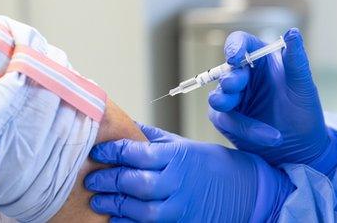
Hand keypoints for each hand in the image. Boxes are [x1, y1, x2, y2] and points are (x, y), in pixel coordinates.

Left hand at [86, 124, 292, 221]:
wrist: (245, 193)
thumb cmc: (214, 166)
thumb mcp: (186, 145)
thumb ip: (154, 138)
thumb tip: (126, 124)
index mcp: (178, 156)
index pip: (136, 152)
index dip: (111, 151)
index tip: (96, 151)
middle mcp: (178, 182)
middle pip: (134, 182)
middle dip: (108, 180)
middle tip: (90, 178)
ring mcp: (180, 207)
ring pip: (138, 209)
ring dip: (114, 205)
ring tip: (97, 200)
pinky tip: (116, 218)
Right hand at [208, 28, 336, 174]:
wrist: (302, 145)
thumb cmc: (304, 109)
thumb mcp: (303, 84)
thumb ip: (296, 59)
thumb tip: (293, 32)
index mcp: (260, 58)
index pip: (240, 43)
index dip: (234, 47)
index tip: (235, 57)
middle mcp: (243, 75)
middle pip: (226, 70)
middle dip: (230, 79)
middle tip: (234, 87)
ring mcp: (233, 98)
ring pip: (218, 96)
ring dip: (225, 101)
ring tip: (234, 106)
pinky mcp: (227, 120)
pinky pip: (227, 121)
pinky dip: (246, 129)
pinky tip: (271, 137)